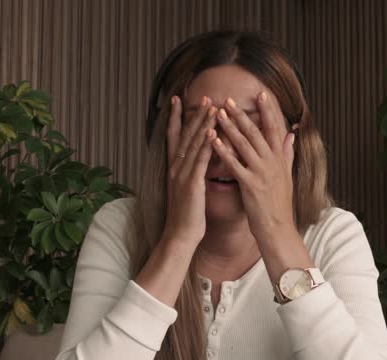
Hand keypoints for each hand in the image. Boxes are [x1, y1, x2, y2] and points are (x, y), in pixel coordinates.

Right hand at [163, 95, 217, 247]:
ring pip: (192, 144)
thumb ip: (190, 173)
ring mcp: (182, 175)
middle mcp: (175, 168)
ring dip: (202, 123)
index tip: (178, 99)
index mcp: (174, 168)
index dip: (176, 118)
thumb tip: (196, 162)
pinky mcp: (191, 184)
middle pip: (183, 135)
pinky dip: (205, 145)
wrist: (180, 236)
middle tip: (203, 96)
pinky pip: (199, 161)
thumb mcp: (187, 190)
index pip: (174, 137)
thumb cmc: (187, 216)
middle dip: (193, 114)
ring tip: (211, 106)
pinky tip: (212, 132)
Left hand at [210, 91, 296, 236]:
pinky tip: (213, 140)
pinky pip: (234, 164)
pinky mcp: (250, 185)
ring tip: (217, 113)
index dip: (268, 111)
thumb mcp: (287, 176)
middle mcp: (272, 162)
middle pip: (256, 132)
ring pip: (244, 144)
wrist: (278, 229)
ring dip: (230, 127)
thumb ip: (287, 154)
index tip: (261, 93)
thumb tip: (291, 135)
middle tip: (228, 99)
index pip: (275, 129)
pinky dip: (224, 151)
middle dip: (242, 114)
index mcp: (280, 159)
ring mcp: (261, 173)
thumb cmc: (280, 205)